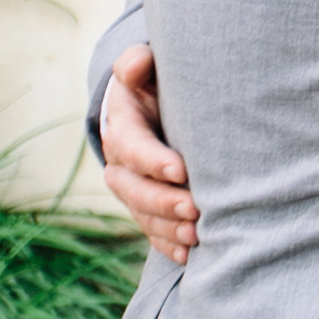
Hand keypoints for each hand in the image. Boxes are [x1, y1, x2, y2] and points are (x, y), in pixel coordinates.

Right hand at [101, 45, 198, 262]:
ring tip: (197, 235)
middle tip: (194, 209)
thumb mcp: (146, 66)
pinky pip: (154, 231)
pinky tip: (190, 256)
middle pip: (134, 190)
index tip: (181, 170)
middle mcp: (122, 164)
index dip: (153, 161)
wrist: (155, 103)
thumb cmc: (158, 81)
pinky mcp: (148, 207)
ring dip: (168, 228)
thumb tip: (135, 66)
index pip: (132, 147)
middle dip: (163, 202)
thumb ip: (138, 63)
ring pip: (144, 215)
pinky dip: (169, 245)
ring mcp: (134, 189)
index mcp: (122, 128)